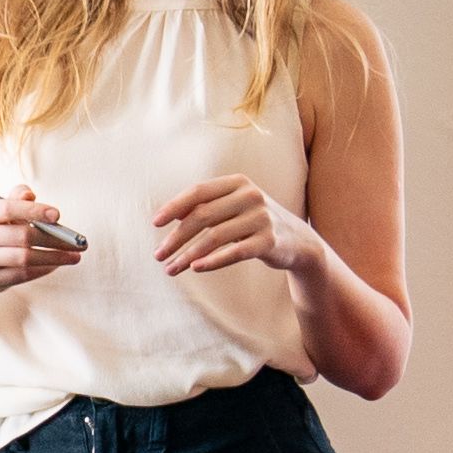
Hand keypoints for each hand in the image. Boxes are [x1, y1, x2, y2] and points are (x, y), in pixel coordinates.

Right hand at [0, 189, 80, 291]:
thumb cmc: (2, 229)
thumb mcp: (7, 211)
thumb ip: (18, 197)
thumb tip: (28, 194)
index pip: (7, 208)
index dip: (34, 210)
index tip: (58, 215)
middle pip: (21, 236)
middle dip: (54, 239)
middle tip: (78, 242)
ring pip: (24, 258)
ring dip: (54, 257)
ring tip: (74, 256)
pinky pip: (22, 275)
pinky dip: (43, 270)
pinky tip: (56, 265)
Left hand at [149, 175, 315, 282]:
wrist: (297, 241)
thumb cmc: (254, 222)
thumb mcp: (233, 208)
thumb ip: (206, 207)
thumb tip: (170, 215)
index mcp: (237, 183)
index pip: (198, 192)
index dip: (174, 206)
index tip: (155, 223)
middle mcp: (250, 196)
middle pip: (202, 215)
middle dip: (176, 237)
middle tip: (158, 255)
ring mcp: (261, 218)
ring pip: (215, 237)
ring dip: (188, 255)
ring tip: (171, 269)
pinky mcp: (269, 241)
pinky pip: (234, 252)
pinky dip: (213, 260)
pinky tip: (195, 268)